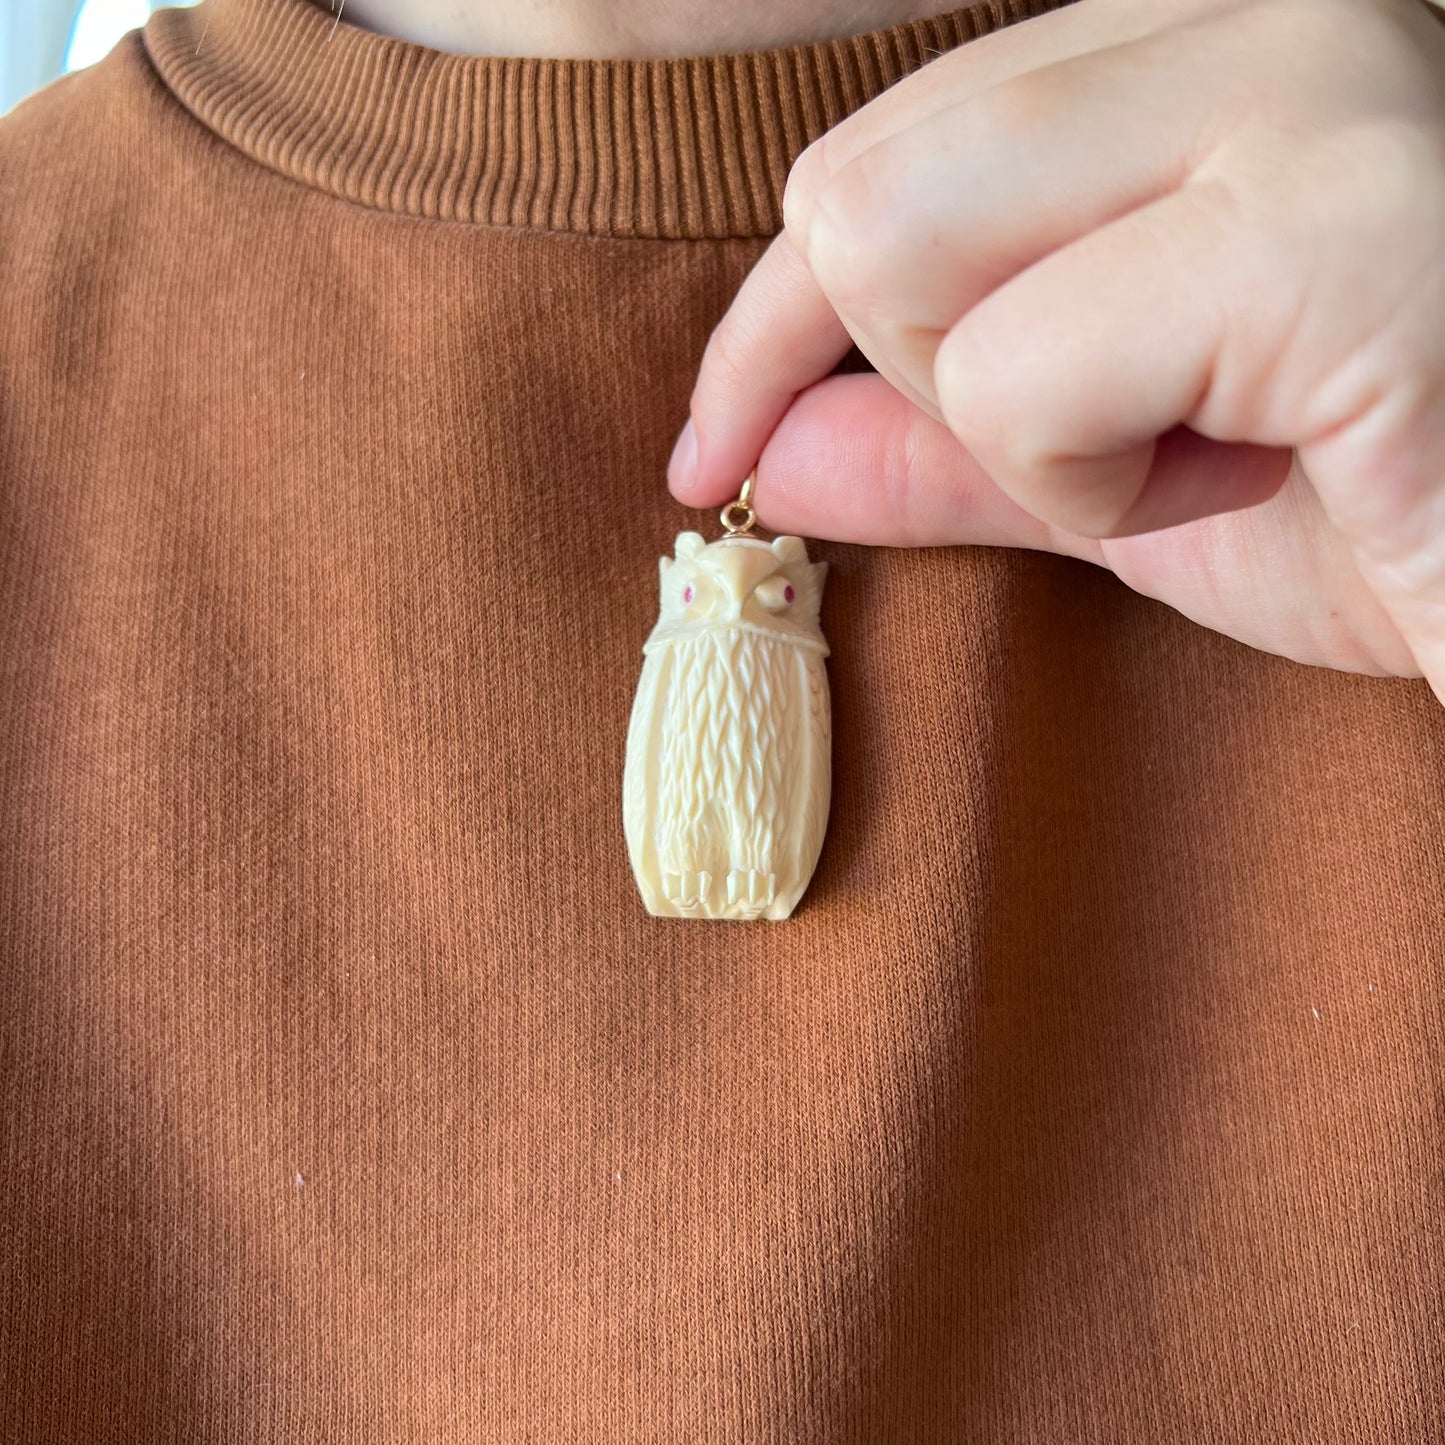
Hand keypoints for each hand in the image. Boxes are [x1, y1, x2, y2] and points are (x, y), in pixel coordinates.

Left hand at [667, 0, 1444, 696]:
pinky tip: (1264, 471)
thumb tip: (770, 448)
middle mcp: (1257, 6)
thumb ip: (945, 446)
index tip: (715, 452)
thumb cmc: (1403, 516)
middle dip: (921, 377)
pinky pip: (1025, 372)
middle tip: (1100, 453)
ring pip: (900, 250)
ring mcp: (1306, 82)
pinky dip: (1091, 483)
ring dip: (1015, 425)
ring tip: (1204, 452)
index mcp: (1198, 43)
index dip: (766, 326)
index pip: (874, 156)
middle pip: (857, 191)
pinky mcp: (1337, 218)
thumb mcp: (1134, 480)